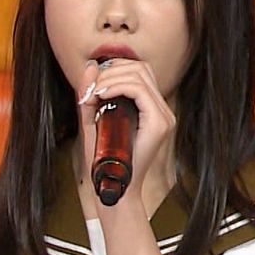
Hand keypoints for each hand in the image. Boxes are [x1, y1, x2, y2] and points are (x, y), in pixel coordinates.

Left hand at [76, 58, 176, 205]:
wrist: (113, 187)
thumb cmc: (104, 159)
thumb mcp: (93, 119)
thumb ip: (92, 94)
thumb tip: (90, 66)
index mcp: (151, 109)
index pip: (139, 72)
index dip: (114, 68)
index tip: (93, 84)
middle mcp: (162, 110)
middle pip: (141, 68)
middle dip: (111, 70)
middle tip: (91, 88)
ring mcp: (164, 117)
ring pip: (140, 75)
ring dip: (111, 77)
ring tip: (93, 92)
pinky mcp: (159, 123)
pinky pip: (139, 90)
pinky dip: (117, 86)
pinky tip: (101, 95)